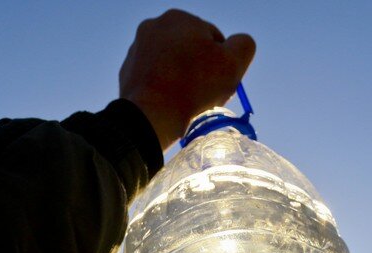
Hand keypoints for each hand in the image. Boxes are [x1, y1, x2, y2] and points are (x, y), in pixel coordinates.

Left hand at [119, 9, 255, 150]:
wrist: (150, 116)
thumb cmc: (194, 87)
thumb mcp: (234, 63)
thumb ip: (244, 45)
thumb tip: (239, 43)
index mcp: (179, 17)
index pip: (213, 39)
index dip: (222, 62)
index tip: (220, 83)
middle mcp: (153, 26)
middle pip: (190, 50)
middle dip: (200, 69)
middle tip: (205, 94)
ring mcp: (136, 49)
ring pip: (172, 64)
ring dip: (182, 79)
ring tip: (186, 101)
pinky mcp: (127, 72)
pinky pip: (155, 79)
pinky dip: (164, 89)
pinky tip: (169, 103)